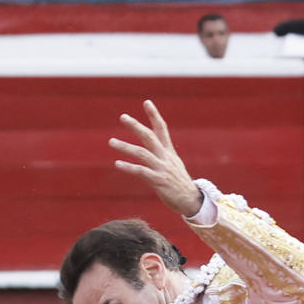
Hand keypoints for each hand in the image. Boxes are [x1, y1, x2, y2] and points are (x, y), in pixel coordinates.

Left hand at [110, 100, 201, 219]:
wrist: (191, 201)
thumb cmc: (180, 184)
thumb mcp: (173, 165)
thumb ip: (162, 155)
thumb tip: (153, 148)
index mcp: (169, 152)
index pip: (162, 128)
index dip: (154, 115)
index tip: (146, 102)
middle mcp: (165, 157)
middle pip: (149, 136)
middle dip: (136, 126)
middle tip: (123, 117)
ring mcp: (162, 168)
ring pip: (142, 153)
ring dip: (125, 146)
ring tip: (111, 141)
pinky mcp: (159, 181)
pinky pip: (141, 171)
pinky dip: (129, 167)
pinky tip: (117, 163)